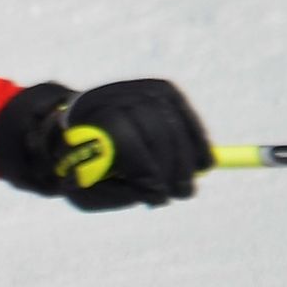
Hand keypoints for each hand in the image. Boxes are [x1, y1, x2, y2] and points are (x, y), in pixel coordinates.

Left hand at [0, 79, 214, 210]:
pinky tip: (203, 164)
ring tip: (185, 189)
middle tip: (182, 195)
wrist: (83, 126)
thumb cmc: (83, 166)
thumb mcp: (85, 189)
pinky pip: (186, 117)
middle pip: (153, 129)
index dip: (146, 171)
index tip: (159, 198)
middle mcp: (113, 95)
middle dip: (172, 167)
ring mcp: (139, 88)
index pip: (124, 139)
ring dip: (186, 160)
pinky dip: (197, 141)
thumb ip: (114, 194)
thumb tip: (157, 193)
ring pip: (173, 125)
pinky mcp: (162, 89)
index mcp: (85, 119)